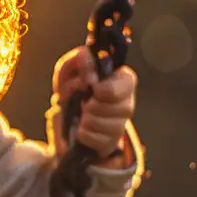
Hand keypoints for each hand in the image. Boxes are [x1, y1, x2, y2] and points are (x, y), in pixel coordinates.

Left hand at [54, 46, 135, 162]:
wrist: (69, 116)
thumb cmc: (75, 88)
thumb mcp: (72, 72)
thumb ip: (79, 63)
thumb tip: (84, 54)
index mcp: (123, 80)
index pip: (127, 84)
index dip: (109, 89)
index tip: (94, 89)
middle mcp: (127, 102)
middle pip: (118, 108)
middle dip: (94, 106)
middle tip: (85, 103)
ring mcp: (121, 125)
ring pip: (107, 125)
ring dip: (88, 120)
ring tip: (83, 115)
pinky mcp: (112, 142)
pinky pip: (99, 141)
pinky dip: (85, 135)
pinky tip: (82, 129)